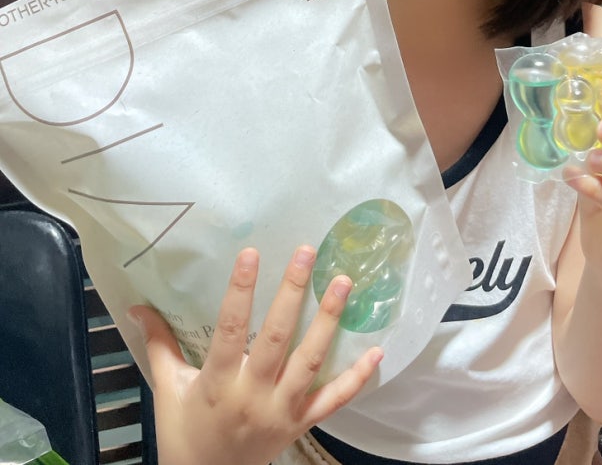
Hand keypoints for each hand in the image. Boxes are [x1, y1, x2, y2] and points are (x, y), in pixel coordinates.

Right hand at [129, 246, 382, 464]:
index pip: (229, 329)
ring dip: (328, 321)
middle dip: (292, 294)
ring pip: (310, 362)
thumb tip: (137, 306)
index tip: (252, 254)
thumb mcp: (167, 390)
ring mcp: (282, 411)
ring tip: (343, 283)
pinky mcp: (301, 424)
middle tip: (307, 253)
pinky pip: (334, 400)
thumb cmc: (184, 435)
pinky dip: (357, 377)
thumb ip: (159, 345)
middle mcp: (253, 395)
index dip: (240, 291)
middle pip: (275, 339)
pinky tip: (376, 351)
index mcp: (217, 384)